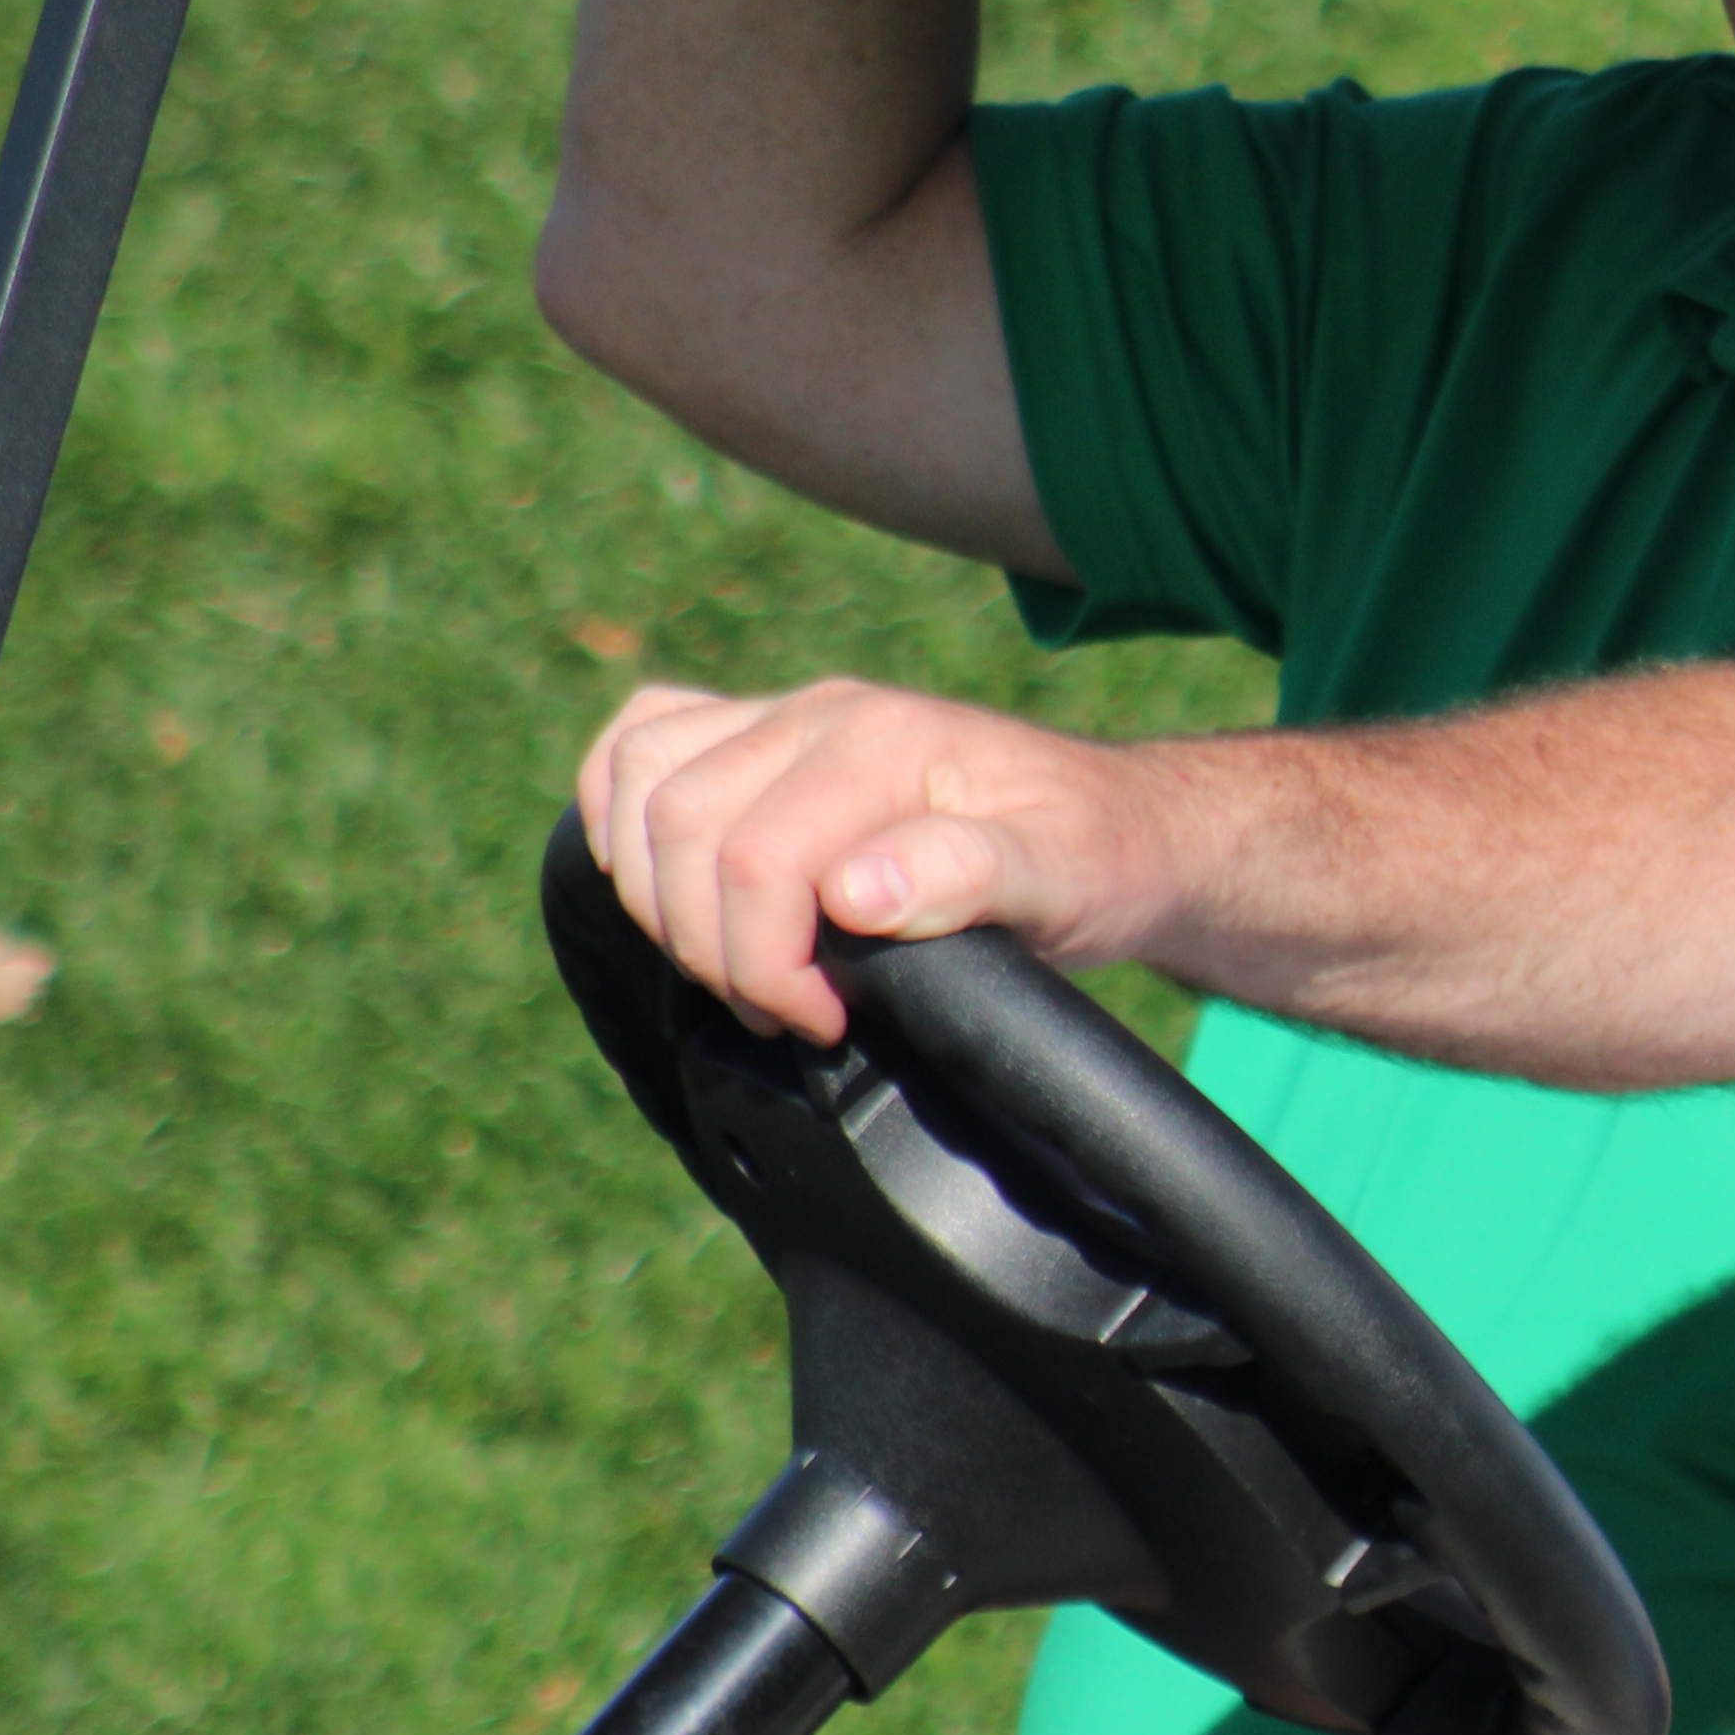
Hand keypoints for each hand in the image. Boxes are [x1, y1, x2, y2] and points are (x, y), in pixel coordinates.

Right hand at [575, 676, 1184, 1041]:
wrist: (1115, 825)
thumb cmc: (1091, 859)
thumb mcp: (1063, 881)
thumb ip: (971, 878)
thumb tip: (852, 891)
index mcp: (885, 741)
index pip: (758, 859)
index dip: (767, 965)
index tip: (825, 1023)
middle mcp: (821, 712)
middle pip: (682, 825)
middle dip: (712, 945)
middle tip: (787, 1012)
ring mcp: (783, 716)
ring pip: (642, 781)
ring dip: (660, 894)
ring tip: (736, 964)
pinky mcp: (760, 736)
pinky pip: (641, 742)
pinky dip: (619, 811)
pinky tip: (659, 881)